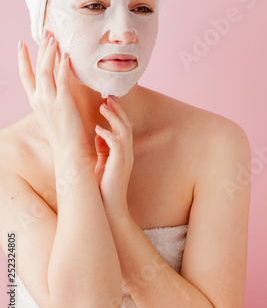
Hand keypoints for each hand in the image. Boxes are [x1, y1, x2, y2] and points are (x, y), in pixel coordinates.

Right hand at [18, 30, 88, 154]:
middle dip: (40, 49)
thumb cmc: (64, 134)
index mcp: (35, 102)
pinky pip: (61, 81)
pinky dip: (63, 67)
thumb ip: (53, 98)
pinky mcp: (63, 104)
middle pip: (36, 69)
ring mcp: (49, 102)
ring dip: (49, 54)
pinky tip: (66, 56)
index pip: (25, 76)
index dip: (22, 59)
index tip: (21, 44)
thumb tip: (58, 83)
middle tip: (46, 33)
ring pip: (45, 71)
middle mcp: (38, 100)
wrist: (69, 151)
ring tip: (55, 39)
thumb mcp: (53, 113)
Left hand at [94, 95, 133, 219]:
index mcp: (123, 153)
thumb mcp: (102, 163)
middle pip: (126, 125)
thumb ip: (103, 148)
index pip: (123, 128)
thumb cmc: (103, 189)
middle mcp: (127, 153)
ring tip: (103, 106)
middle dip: (118, 110)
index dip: (117, 114)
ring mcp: (125, 159)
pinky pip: (117, 144)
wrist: (108, 210)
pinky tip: (97, 129)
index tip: (108, 101)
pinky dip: (108, 134)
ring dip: (113, 117)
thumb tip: (99, 132)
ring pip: (123, 131)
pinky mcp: (120, 164)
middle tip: (108, 96)